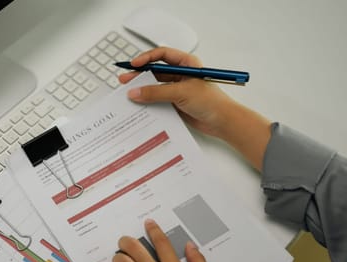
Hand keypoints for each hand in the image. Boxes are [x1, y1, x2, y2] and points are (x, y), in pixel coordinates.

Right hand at [120, 47, 234, 137]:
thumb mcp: (181, 93)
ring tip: (127, 93)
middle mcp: (181, 75)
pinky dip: (147, 102)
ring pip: (154, 87)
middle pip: (155, 71)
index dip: (146, 58)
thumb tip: (135, 92)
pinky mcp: (175, 103)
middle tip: (124, 80)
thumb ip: (156, 92)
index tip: (133, 65)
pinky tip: (138, 105)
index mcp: (186, 64)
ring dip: (141, 90)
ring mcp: (177, 89)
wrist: (222, 122)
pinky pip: (157, 100)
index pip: (162, 55)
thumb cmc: (211, 102)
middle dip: (139, 75)